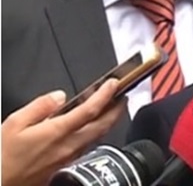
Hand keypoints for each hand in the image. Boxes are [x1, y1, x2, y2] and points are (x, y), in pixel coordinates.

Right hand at [1, 79, 125, 185]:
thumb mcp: (14, 123)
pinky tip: (92, 127)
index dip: (105, 95)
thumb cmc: (2, 156)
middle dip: (117, 109)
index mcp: (57, 132)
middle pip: (103, 125)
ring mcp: (69, 158)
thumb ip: (40, 106)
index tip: (114, 83)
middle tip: (123, 96)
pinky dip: (96, 132)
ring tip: (111, 108)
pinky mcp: (66, 166)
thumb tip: (60, 96)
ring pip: (97, 136)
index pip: (90, 110)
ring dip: (108, 120)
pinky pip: (87, 145)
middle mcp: (69, 146)